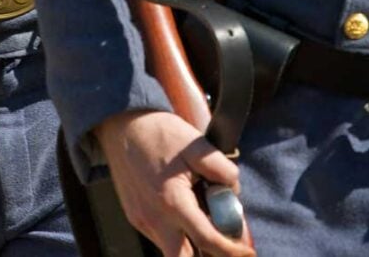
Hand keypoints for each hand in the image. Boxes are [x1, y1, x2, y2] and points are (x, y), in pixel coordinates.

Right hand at [94, 110, 254, 256]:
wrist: (122, 125)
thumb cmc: (158, 133)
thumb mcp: (197, 145)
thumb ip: (222, 171)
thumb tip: (233, 192)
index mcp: (172, 201)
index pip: (207, 240)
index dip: (231, 250)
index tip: (246, 250)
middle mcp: (153, 218)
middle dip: (206, 256)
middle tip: (223, 243)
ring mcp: (141, 219)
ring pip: (171, 250)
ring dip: (191, 244)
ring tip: (203, 218)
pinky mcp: (135, 216)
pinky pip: (159, 237)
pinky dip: (177, 233)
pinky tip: (185, 210)